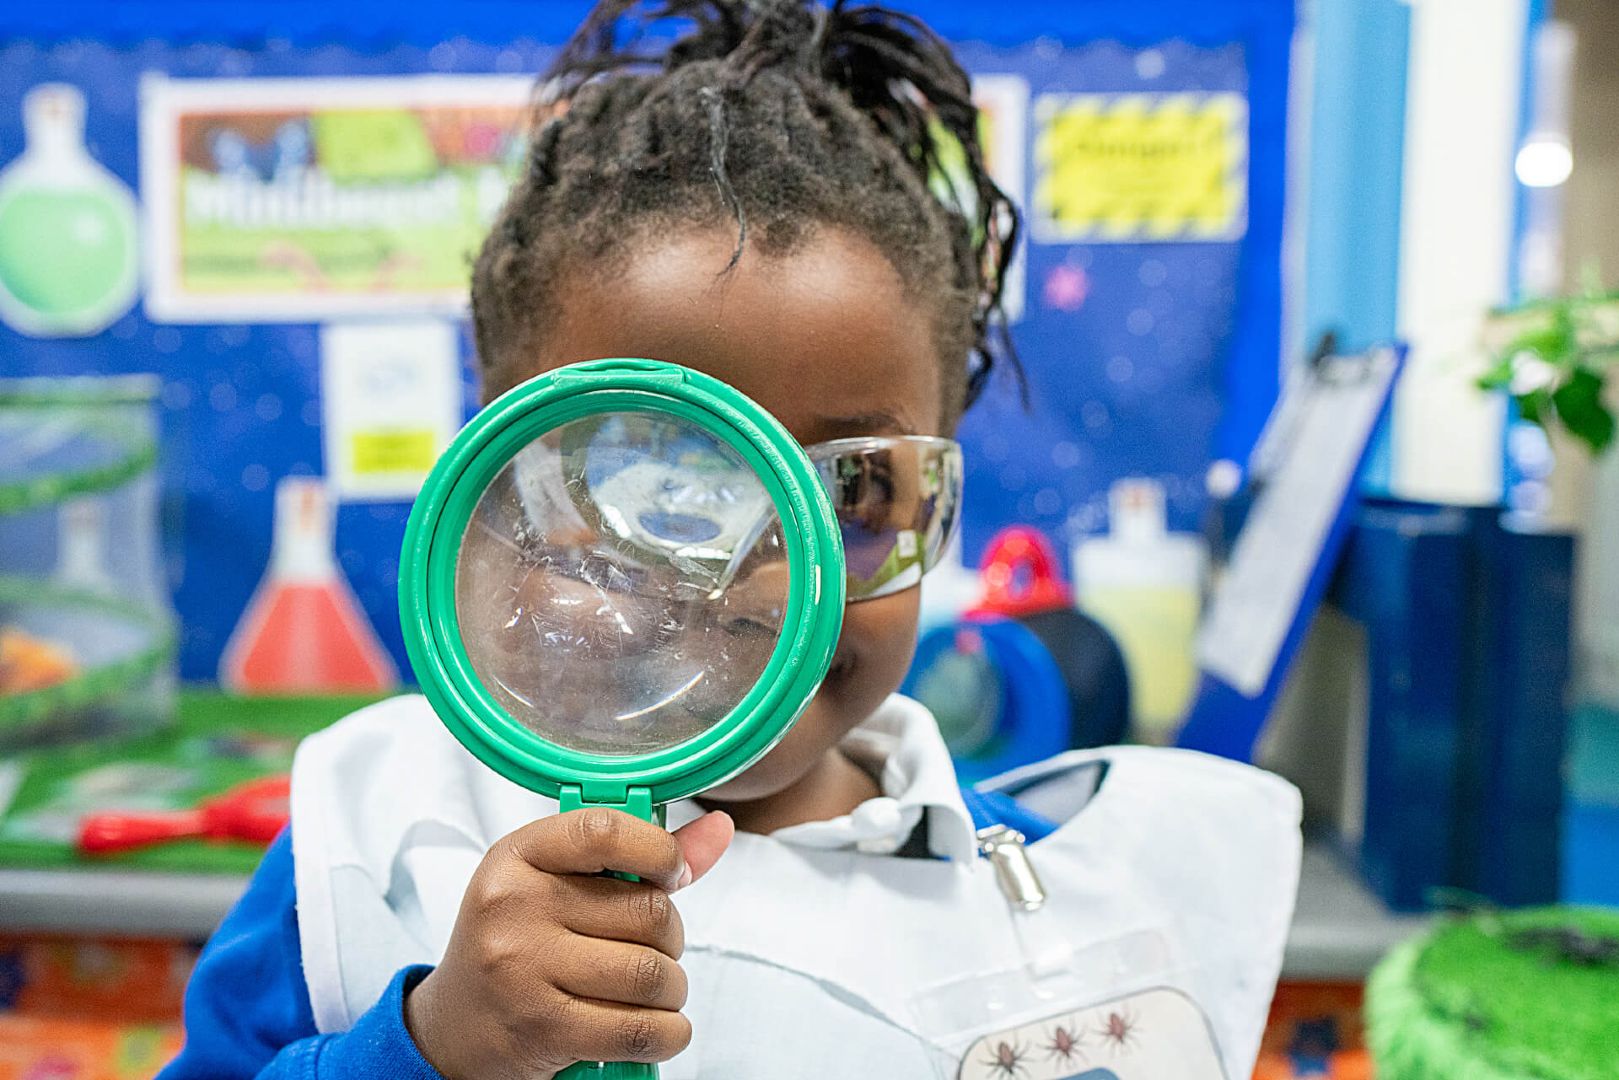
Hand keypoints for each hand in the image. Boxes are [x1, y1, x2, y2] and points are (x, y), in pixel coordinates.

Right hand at [404, 807, 734, 1079]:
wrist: (451, 1028)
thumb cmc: (519, 943)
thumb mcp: (558, 885)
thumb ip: (639, 858)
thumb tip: (721, 829)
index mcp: (518, 855)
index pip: (605, 830)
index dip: (659, 850)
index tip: (672, 873)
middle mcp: (513, 905)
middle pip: (646, 912)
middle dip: (670, 938)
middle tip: (653, 949)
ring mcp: (523, 967)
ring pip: (651, 973)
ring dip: (672, 990)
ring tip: (655, 991)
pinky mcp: (541, 1028)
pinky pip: (641, 1029)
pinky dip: (668, 1032)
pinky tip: (657, 1027)